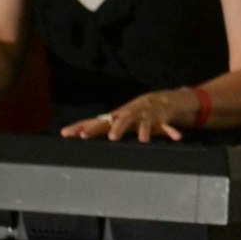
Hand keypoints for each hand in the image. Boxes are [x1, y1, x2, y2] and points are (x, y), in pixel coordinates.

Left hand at [59, 88, 199, 141]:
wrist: (158, 100)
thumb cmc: (130, 114)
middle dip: (117, 129)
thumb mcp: (112, 119)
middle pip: (121, 121)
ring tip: (143, 139)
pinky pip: (167, 127)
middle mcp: (129, 115)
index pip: (97, 122)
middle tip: (112, 137)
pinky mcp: (161, 119)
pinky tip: (177, 138)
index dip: (86, 128)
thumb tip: (63, 133)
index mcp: (116, 116)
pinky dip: (172, 132)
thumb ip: (91, 127)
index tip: (74, 135)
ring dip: (144, 130)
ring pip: (144, 123)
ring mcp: (146, 116)